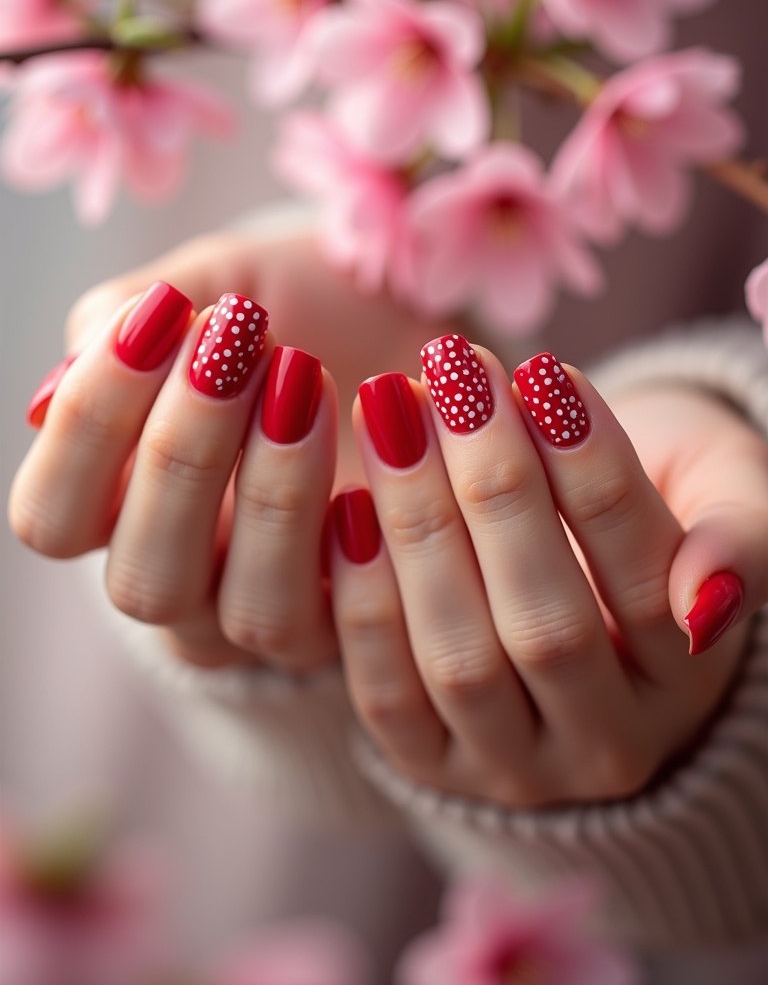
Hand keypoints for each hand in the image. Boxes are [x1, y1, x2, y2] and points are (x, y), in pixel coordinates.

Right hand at [9, 228, 450, 668]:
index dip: (91, 427)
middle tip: (233, 344)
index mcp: (116, 511)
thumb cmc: (278, 308)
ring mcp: (268, 612)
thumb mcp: (199, 286)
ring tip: (303, 377)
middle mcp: (183, 579)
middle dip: (184, 456)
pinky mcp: (356, 615)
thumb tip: (53, 401)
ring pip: (250, 611)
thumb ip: (120, 323)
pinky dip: (360, 538)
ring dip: (275, 492)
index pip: (54, 516)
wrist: (390, 313)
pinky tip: (376, 447)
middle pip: (143, 580)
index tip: (160, 318)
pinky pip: (353, 622)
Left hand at [330, 338, 767, 804]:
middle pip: (546, 626)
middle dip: (495, 487)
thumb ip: (741, 540)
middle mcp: (605, 746)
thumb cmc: (658, 513)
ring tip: (390, 411)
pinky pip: (385, 693)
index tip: (546, 370)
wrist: (579, 571)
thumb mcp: (726, 502)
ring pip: (459, 660)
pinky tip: (347, 503)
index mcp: (688, 682)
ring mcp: (512, 765)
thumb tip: (702, 595)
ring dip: (417, 527)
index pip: (644, 578)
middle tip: (453, 374)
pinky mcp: (428, 761)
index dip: (593, 473)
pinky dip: (362, 598)